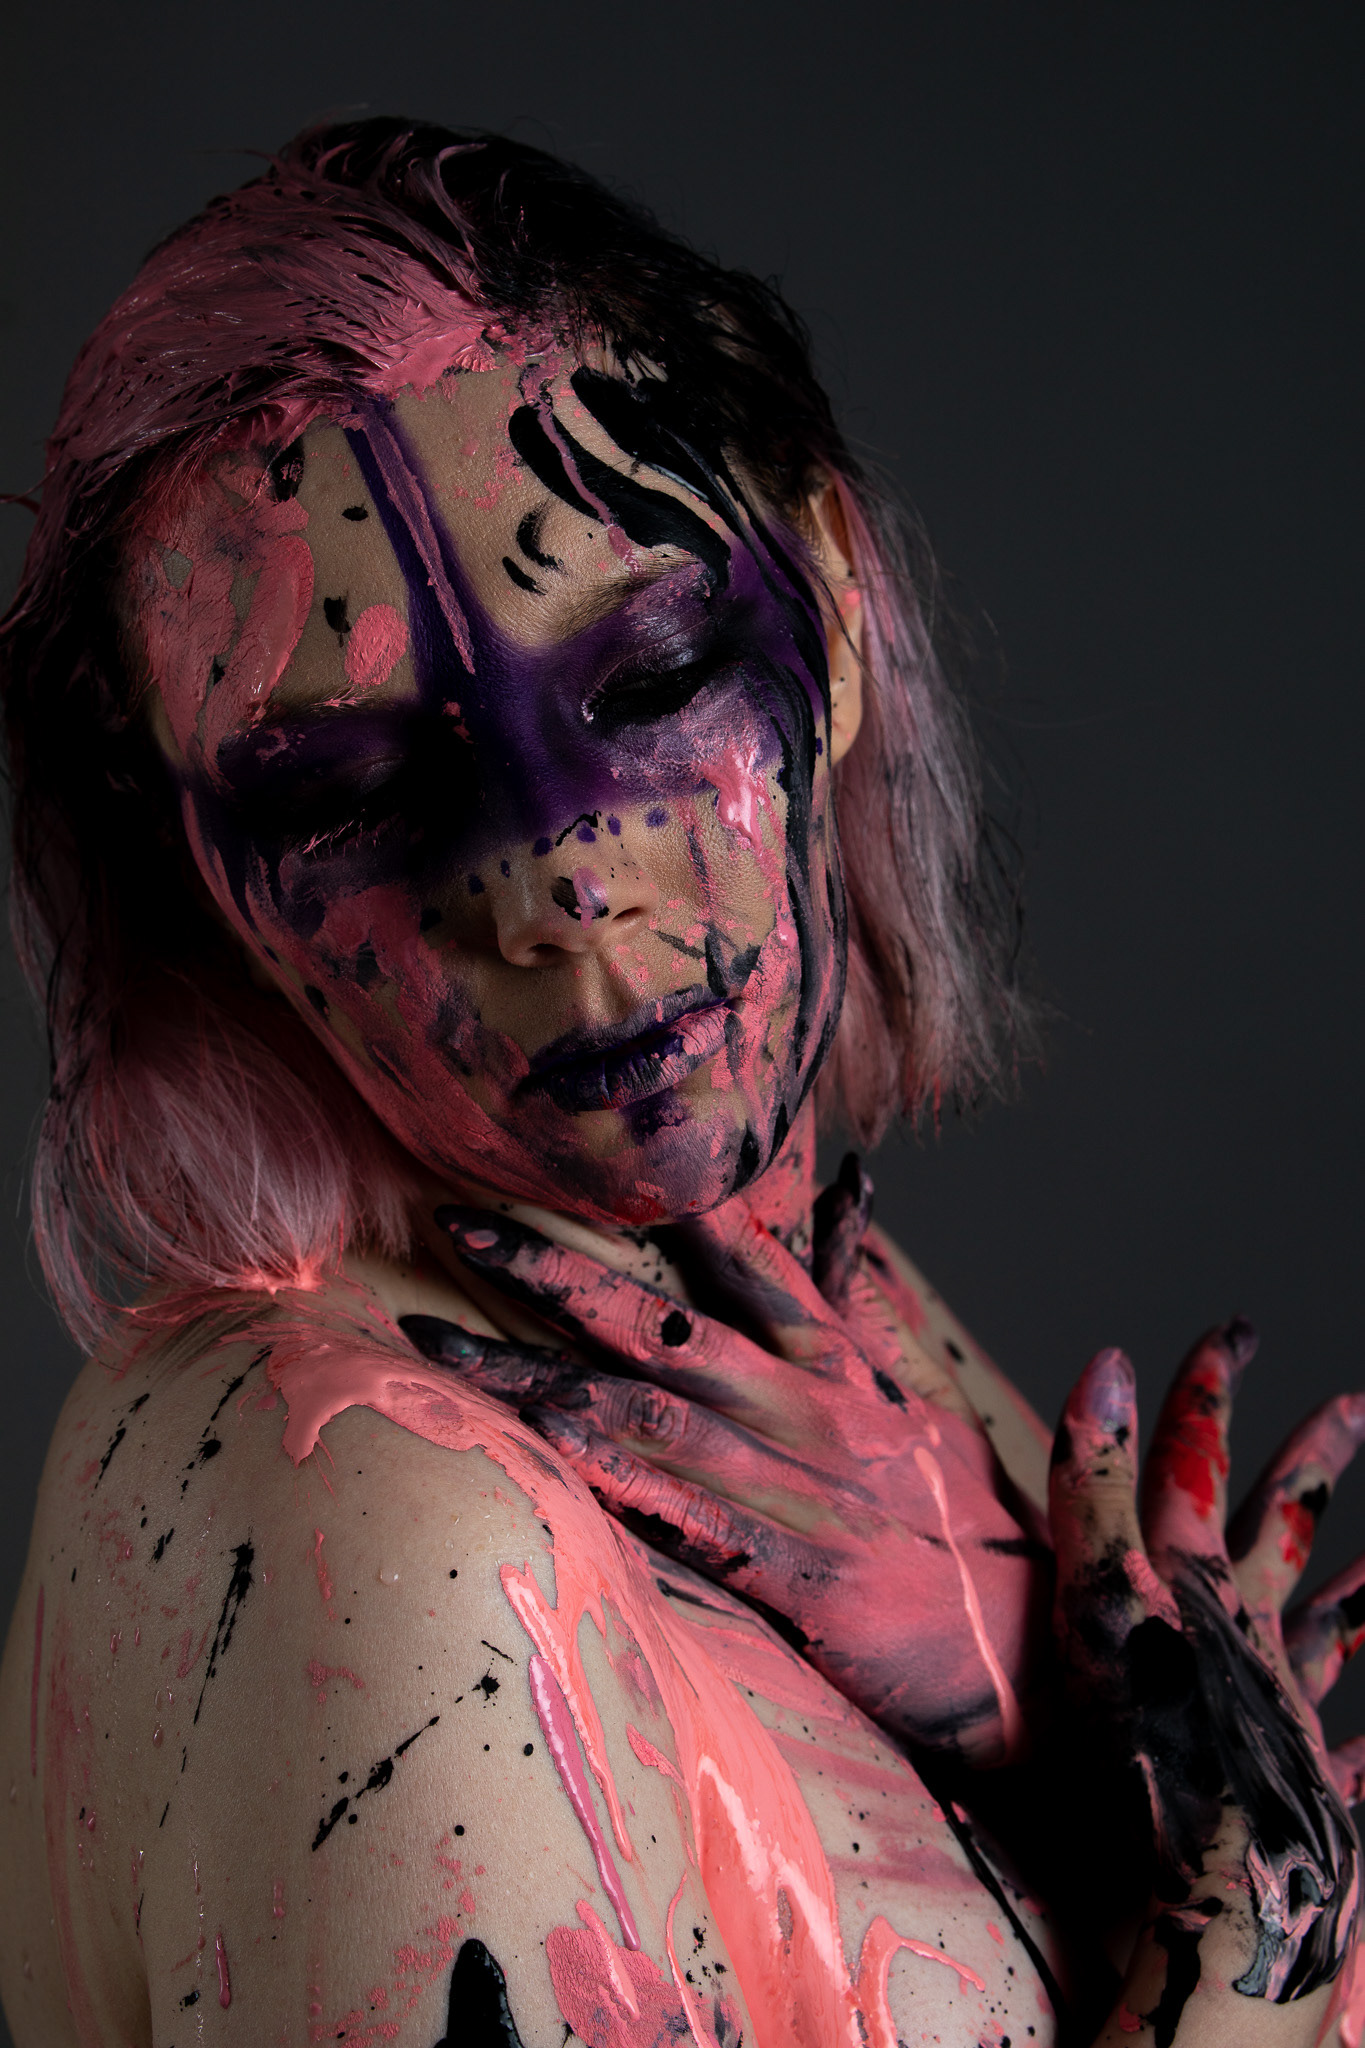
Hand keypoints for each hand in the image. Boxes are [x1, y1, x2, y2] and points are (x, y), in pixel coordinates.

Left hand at [399, 1165, 1052, 1765]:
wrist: (1039, 1662)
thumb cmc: (977, 1534)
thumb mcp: (930, 1405)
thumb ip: (871, 1311)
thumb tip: (849, 1202)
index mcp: (846, 1372)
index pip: (751, 1263)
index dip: (665, 1203)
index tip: (581, 1154)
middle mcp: (815, 1413)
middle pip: (668, 1324)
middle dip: (557, 1272)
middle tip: (459, 1222)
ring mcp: (804, 1490)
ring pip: (651, 1411)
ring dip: (539, 1372)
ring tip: (441, 1340)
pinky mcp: (798, 1574)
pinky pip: (685, 1514)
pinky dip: (614, 1474)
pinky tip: (542, 1444)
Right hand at [1050, 1325, 1360, 2033]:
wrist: (1226, 1889)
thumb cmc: (1151, 1749)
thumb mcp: (1102, 1599)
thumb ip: (1096, 1487)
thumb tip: (1105, 1362)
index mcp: (1197, 1583)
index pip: (1198, 1463)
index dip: (1208, 1392)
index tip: (1232, 1330)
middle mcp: (1251, 1632)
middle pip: (1286, 1525)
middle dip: (1311, 1459)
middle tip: (1353, 1405)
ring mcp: (1289, 1706)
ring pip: (1339, 1627)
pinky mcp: (1312, 1786)